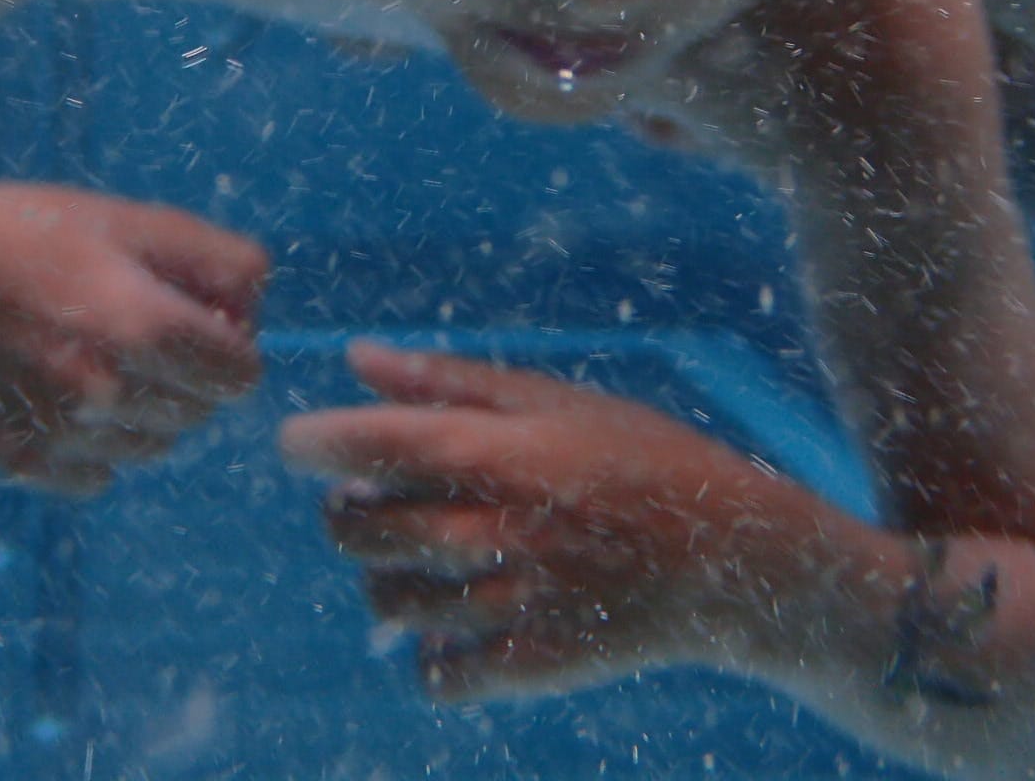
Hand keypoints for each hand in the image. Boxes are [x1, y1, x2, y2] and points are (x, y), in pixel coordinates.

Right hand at [0, 180, 265, 493]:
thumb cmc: (38, 231)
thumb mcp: (138, 221)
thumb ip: (224, 263)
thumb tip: (254, 322)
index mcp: (140, 327)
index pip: (242, 376)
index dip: (228, 341)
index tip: (192, 312)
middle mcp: (103, 394)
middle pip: (202, 413)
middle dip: (188, 372)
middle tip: (134, 321)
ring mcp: (59, 436)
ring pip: (157, 446)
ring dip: (146, 407)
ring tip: (94, 350)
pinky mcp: (22, 463)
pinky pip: (103, 470)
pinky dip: (98, 440)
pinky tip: (59, 385)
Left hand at [279, 342, 773, 699]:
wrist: (732, 556)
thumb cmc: (636, 457)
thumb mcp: (550, 399)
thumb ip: (446, 381)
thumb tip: (355, 357)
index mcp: (497, 453)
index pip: (366, 445)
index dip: (310, 441)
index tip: (302, 443)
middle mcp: (497, 530)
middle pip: (360, 528)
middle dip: (344, 510)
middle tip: (368, 499)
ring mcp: (515, 604)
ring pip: (389, 603)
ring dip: (384, 578)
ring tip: (422, 557)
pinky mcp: (535, 665)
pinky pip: (437, 676)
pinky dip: (429, 654)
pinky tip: (455, 623)